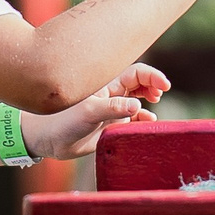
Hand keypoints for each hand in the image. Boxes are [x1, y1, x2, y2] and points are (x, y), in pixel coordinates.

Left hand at [25, 63, 167, 158]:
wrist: (49, 141)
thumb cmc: (63, 122)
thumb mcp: (89, 113)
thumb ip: (113, 109)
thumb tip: (138, 106)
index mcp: (107, 84)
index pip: (136, 72)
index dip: (152, 76)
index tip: (164, 86)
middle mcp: (112, 94)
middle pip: (140, 83)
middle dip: (153, 85)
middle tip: (159, 94)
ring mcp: (113, 109)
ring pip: (138, 100)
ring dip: (149, 101)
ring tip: (154, 106)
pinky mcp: (112, 125)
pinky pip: (133, 119)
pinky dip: (143, 119)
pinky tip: (146, 123)